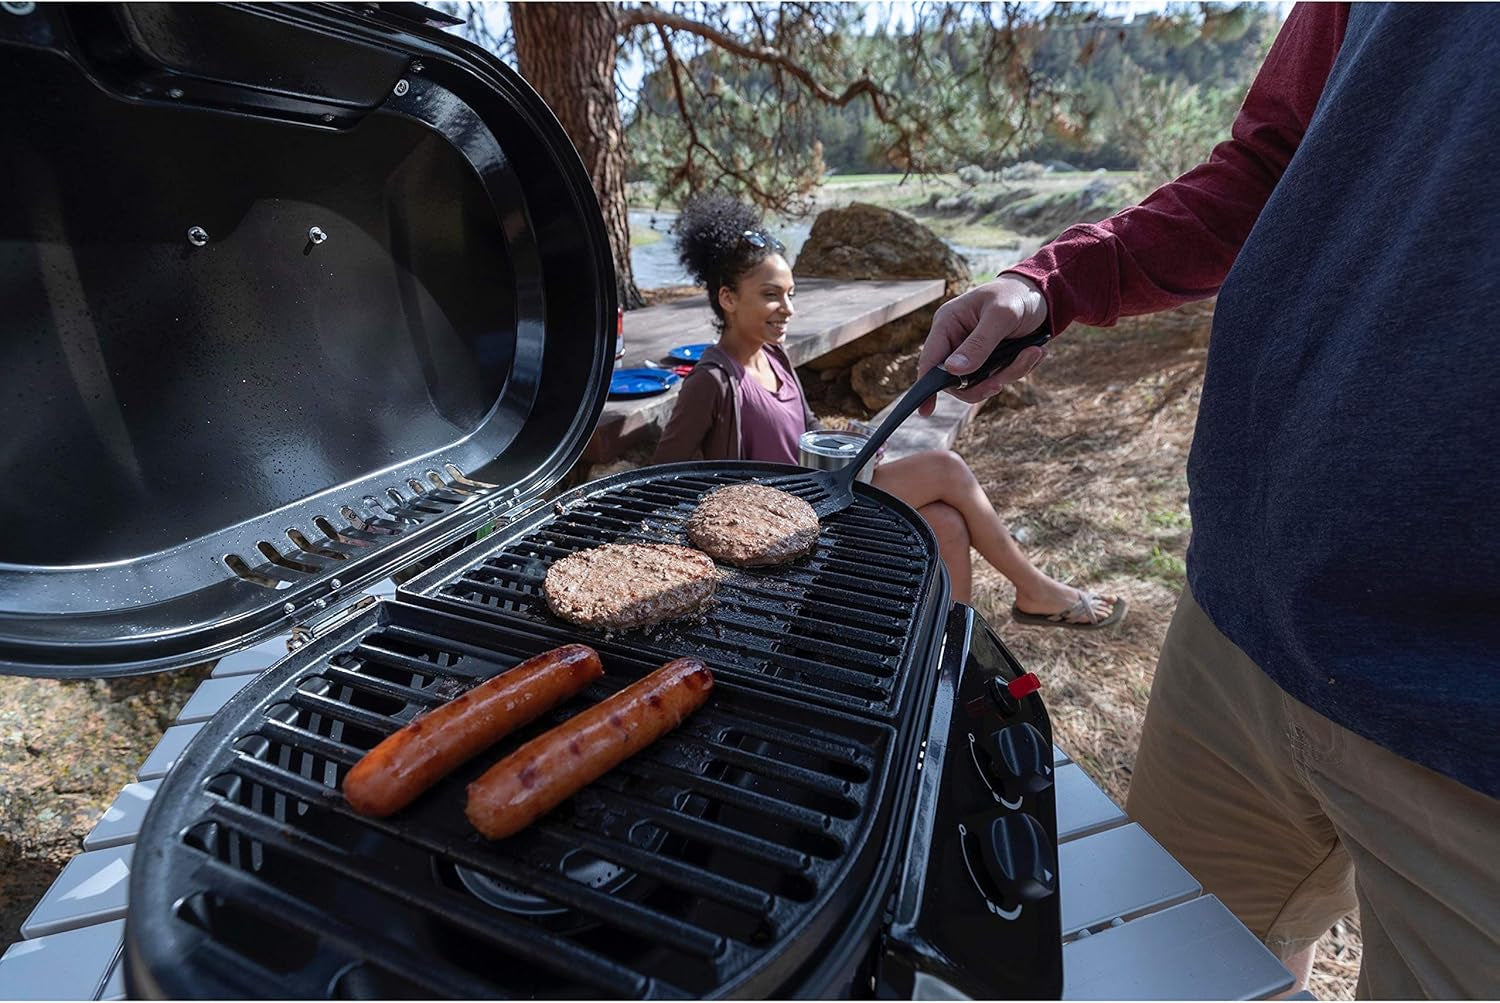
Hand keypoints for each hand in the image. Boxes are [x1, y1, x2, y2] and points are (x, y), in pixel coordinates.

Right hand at [917, 274, 1048, 414]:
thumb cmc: (1017, 296)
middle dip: (985, 382)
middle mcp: (956, 340)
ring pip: (981, 382)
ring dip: (1009, 373)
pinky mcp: (990, 360)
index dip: (926, 387)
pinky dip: (1018, 368)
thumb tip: (952, 371)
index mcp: (948, 323)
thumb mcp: (1001, 316)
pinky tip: (1034, 351)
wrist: (1044, 295)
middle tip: (1004, 380)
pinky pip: (998, 377)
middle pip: (956, 380)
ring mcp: (973, 352)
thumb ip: (978, 344)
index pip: (930, 360)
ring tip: (1033, 352)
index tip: (926, 411)